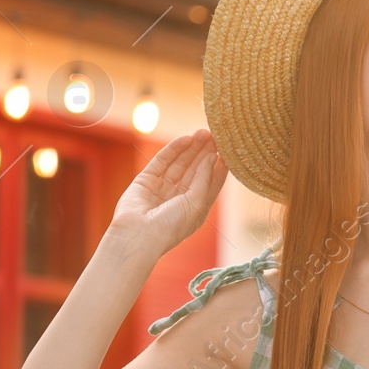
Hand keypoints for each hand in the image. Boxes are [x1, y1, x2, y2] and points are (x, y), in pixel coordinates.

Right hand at [110, 130, 227, 255]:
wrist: (139, 235)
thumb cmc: (172, 226)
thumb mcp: (196, 202)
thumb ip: (204, 178)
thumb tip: (213, 157)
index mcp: (195, 207)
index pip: (210, 183)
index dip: (219, 167)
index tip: (229, 151)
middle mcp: (179, 198)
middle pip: (196, 170)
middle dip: (206, 153)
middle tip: (216, 135)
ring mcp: (162, 188)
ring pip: (180, 163)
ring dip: (192, 148)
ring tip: (204, 132)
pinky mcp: (146, 180)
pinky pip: (162, 161)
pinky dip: (174, 149)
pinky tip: (186, 139)